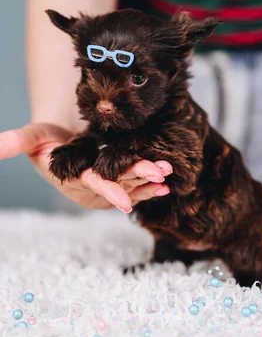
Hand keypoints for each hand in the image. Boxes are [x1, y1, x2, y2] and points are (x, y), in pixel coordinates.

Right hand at [0, 123, 171, 211]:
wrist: (60, 147)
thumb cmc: (46, 141)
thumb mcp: (32, 138)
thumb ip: (18, 141)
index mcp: (73, 178)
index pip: (92, 185)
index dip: (108, 190)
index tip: (124, 199)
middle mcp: (90, 188)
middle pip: (117, 184)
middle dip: (138, 179)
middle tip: (160, 172)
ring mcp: (104, 189)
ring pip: (129, 186)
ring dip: (149, 182)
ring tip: (168, 174)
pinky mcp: (115, 185)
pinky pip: (135, 190)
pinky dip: (150, 188)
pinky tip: (167, 186)